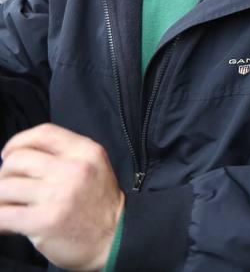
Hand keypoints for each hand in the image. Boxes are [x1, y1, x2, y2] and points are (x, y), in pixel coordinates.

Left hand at [0, 124, 124, 270]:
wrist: (114, 238)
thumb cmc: (98, 204)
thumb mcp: (93, 168)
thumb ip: (64, 156)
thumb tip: (15, 157)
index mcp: (87, 152)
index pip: (44, 133)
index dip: (18, 142)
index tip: (8, 154)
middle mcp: (74, 170)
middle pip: (18, 160)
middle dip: (6, 174)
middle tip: (11, 188)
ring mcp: (59, 195)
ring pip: (5, 187)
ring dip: (1, 199)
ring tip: (11, 207)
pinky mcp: (44, 221)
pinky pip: (3, 214)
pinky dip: (0, 219)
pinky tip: (8, 224)